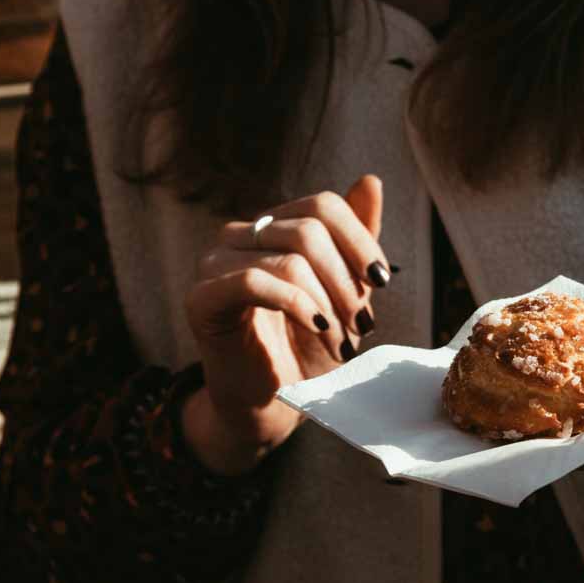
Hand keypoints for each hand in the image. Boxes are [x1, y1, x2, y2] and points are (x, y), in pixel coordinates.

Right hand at [181, 176, 391, 473]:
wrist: (272, 403)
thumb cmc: (308, 348)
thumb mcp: (345, 292)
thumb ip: (355, 240)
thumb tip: (370, 179)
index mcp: (274, 227)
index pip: (322, 205)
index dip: (359, 240)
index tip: (381, 281)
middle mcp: (240, 236)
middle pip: (309, 229)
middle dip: (346, 281)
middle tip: (362, 323)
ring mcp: (215, 263)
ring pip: (289, 258)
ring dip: (328, 305)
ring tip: (341, 342)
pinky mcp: (202, 298)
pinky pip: (254, 281)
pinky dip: (297, 305)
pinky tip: (316, 328)